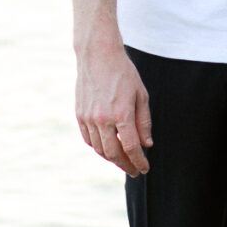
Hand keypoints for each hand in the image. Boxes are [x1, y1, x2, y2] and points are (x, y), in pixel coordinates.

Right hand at [76, 36, 152, 174]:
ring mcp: (88, 118)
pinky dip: (98, 148)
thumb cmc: (123, 73)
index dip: (139, 161)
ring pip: (99, 149)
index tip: (144, 169)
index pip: (132, 147)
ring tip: (122, 161)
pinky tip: (108, 148)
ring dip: (112, 158)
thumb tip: (147, 144)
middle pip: (113, 153)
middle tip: (134, 171)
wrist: (98, 55)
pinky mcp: (79, 114)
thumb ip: (144, 122)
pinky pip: (88, 139)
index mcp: (121, 114)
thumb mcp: (141, 95)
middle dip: (125, 165)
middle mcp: (102, 119)